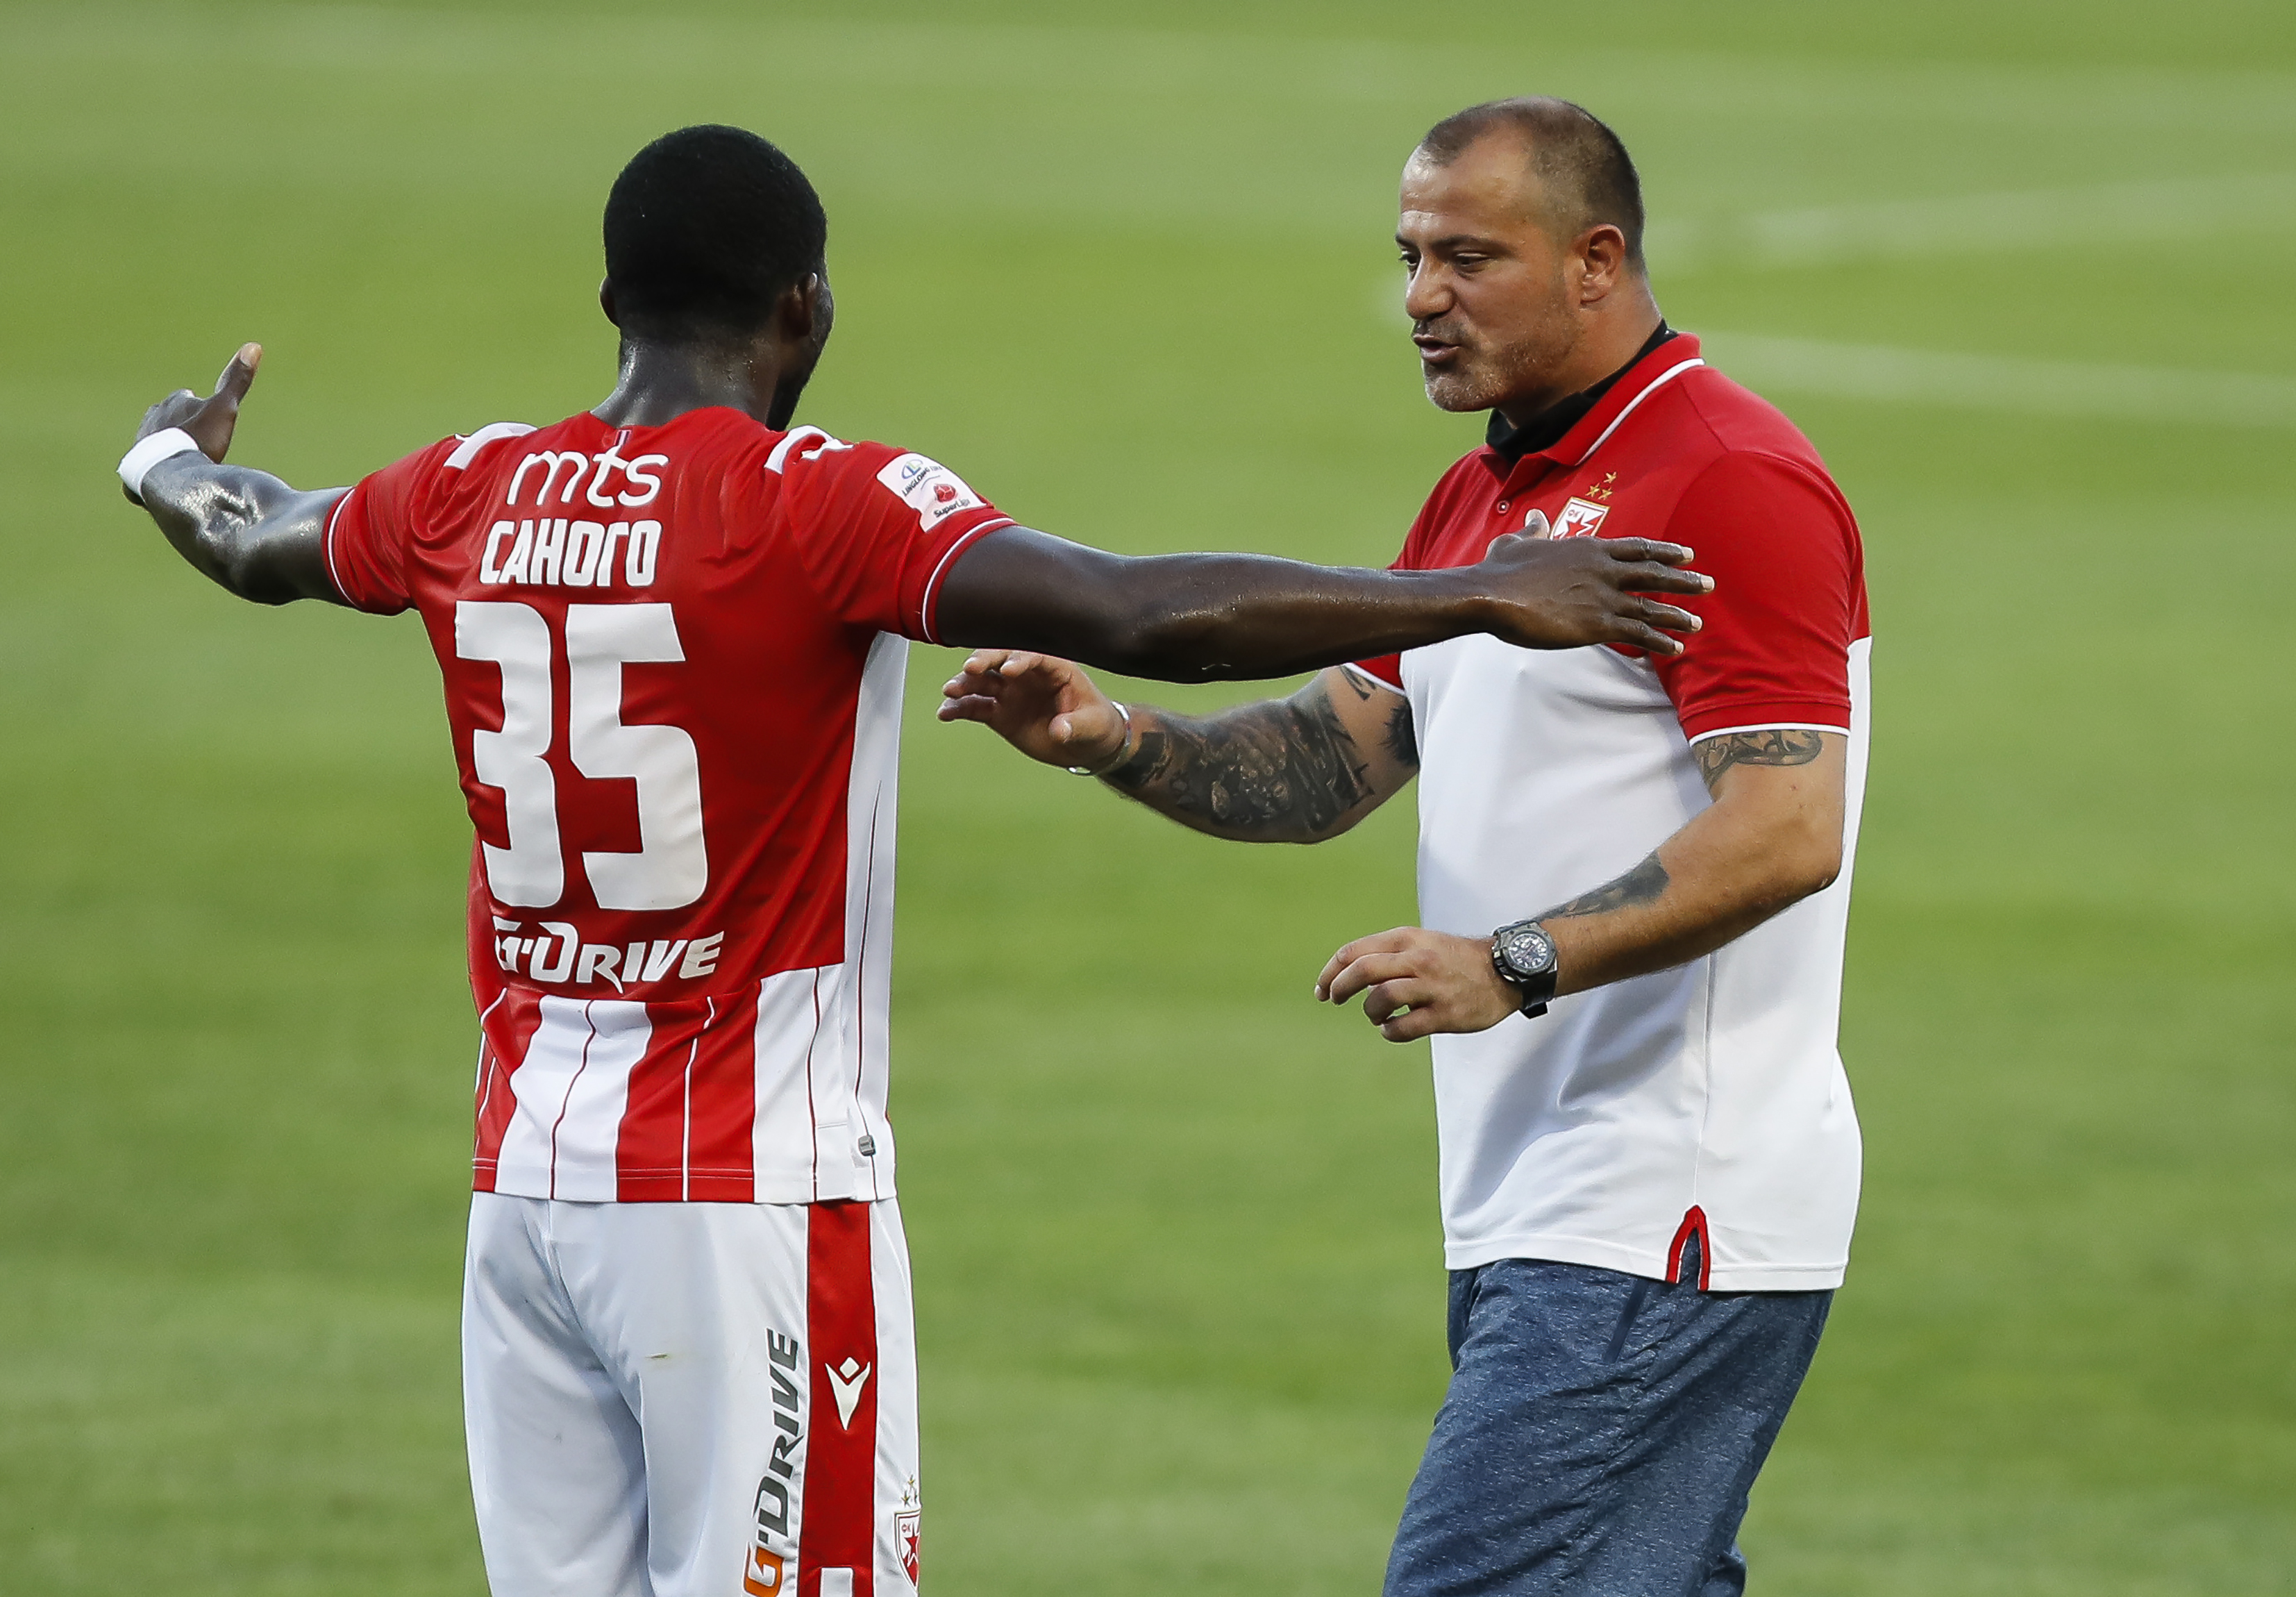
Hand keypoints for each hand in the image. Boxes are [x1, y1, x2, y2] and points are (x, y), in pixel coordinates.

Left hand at [126, 343, 260, 500]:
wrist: (169, 470)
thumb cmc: (199, 438)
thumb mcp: (225, 408)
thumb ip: (237, 381)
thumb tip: (255, 345)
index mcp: (175, 401)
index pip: (187, 398)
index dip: (201, 410)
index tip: (210, 422)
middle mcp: (154, 415)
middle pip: (170, 417)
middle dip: (183, 426)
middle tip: (199, 443)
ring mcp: (142, 438)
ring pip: (158, 439)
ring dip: (169, 447)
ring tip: (184, 462)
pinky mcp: (134, 463)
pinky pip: (147, 463)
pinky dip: (157, 467)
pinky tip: (167, 476)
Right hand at [936, 649, 1130, 769]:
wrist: (1084, 744)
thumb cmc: (1095, 724)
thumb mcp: (1093, 725)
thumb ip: (1076, 725)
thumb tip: (1059, 730)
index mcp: (1054, 668)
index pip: (1033, 657)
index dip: (1019, 659)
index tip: (1008, 669)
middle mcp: (1027, 675)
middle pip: (1000, 660)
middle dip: (985, 661)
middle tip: (970, 669)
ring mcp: (1010, 692)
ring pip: (982, 681)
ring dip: (965, 684)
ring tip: (950, 692)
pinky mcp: (998, 712)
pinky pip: (975, 707)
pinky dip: (959, 709)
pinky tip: (945, 714)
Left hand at [1315, 926, 1519, 1041]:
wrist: (1506, 970)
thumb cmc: (1456, 960)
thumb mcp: (1421, 943)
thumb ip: (1388, 956)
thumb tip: (1353, 979)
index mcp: (1407, 939)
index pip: (1354, 951)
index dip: (1330, 972)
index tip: (1322, 989)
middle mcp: (1417, 959)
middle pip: (1361, 971)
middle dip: (1339, 988)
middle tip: (1334, 1000)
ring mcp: (1432, 987)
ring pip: (1381, 999)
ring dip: (1370, 1012)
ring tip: (1377, 1017)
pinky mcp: (1446, 1014)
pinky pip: (1404, 1027)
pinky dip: (1390, 1032)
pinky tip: (1392, 1029)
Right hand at [1471, 530, 1711, 655]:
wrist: (1491, 595)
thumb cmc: (1501, 570)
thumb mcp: (1517, 542)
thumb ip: (1534, 531)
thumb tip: (1536, 519)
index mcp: (1589, 549)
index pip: (1637, 548)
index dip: (1665, 551)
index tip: (1688, 553)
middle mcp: (1604, 570)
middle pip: (1654, 573)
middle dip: (1684, 580)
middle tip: (1709, 584)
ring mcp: (1603, 597)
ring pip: (1652, 606)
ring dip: (1678, 615)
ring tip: (1697, 623)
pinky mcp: (1598, 625)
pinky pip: (1638, 634)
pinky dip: (1660, 641)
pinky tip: (1675, 648)